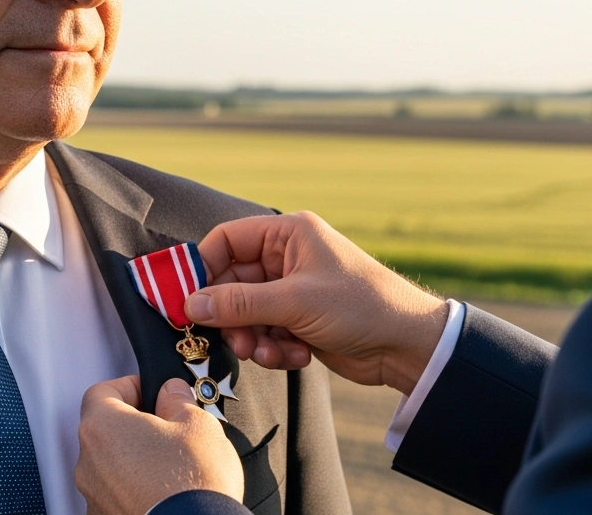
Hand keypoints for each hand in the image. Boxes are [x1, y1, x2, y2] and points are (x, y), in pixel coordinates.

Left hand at [76, 376, 242, 514]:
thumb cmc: (192, 483)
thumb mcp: (197, 424)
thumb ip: (178, 400)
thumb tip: (172, 393)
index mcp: (104, 427)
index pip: (102, 391)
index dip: (130, 386)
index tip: (153, 391)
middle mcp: (89, 462)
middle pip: (106, 430)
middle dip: (136, 425)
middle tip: (169, 427)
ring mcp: (94, 495)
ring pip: (111, 465)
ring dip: (135, 459)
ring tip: (172, 465)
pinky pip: (116, 494)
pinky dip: (135, 489)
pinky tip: (164, 491)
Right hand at [189, 212, 447, 394]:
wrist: (406, 344)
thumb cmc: (360, 306)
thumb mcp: (295, 302)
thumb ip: (239, 303)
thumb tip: (190, 303)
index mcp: (288, 234)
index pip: (226, 240)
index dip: (202, 268)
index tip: (185, 299)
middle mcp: (288, 257)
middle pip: (232, 283)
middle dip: (231, 315)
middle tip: (232, 339)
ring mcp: (293, 290)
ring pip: (246, 313)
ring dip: (253, 336)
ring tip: (268, 351)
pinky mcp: (300, 320)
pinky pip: (266, 332)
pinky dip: (274, 348)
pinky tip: (295, 356)